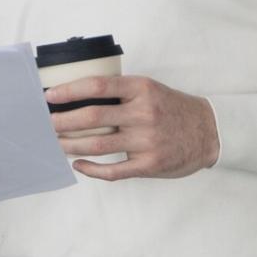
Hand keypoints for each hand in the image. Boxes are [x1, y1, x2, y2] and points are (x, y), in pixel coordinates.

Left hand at [46, 74, 219, 180]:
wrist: (210, 131)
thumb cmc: (172, 108)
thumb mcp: (149, 89)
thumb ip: (120, 91)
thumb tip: (77, 94)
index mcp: (141, 89)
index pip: (98, 86)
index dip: (70, 91)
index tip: (50, 96)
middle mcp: (143, 113)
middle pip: (93, 117)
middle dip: (63, 121)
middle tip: (46, 122)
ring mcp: (147, 141)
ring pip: (99, 145)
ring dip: (71, 145)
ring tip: (55, 142)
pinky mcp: (150, 164)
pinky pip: (114, 170)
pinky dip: (92, 169)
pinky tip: (78, 164)